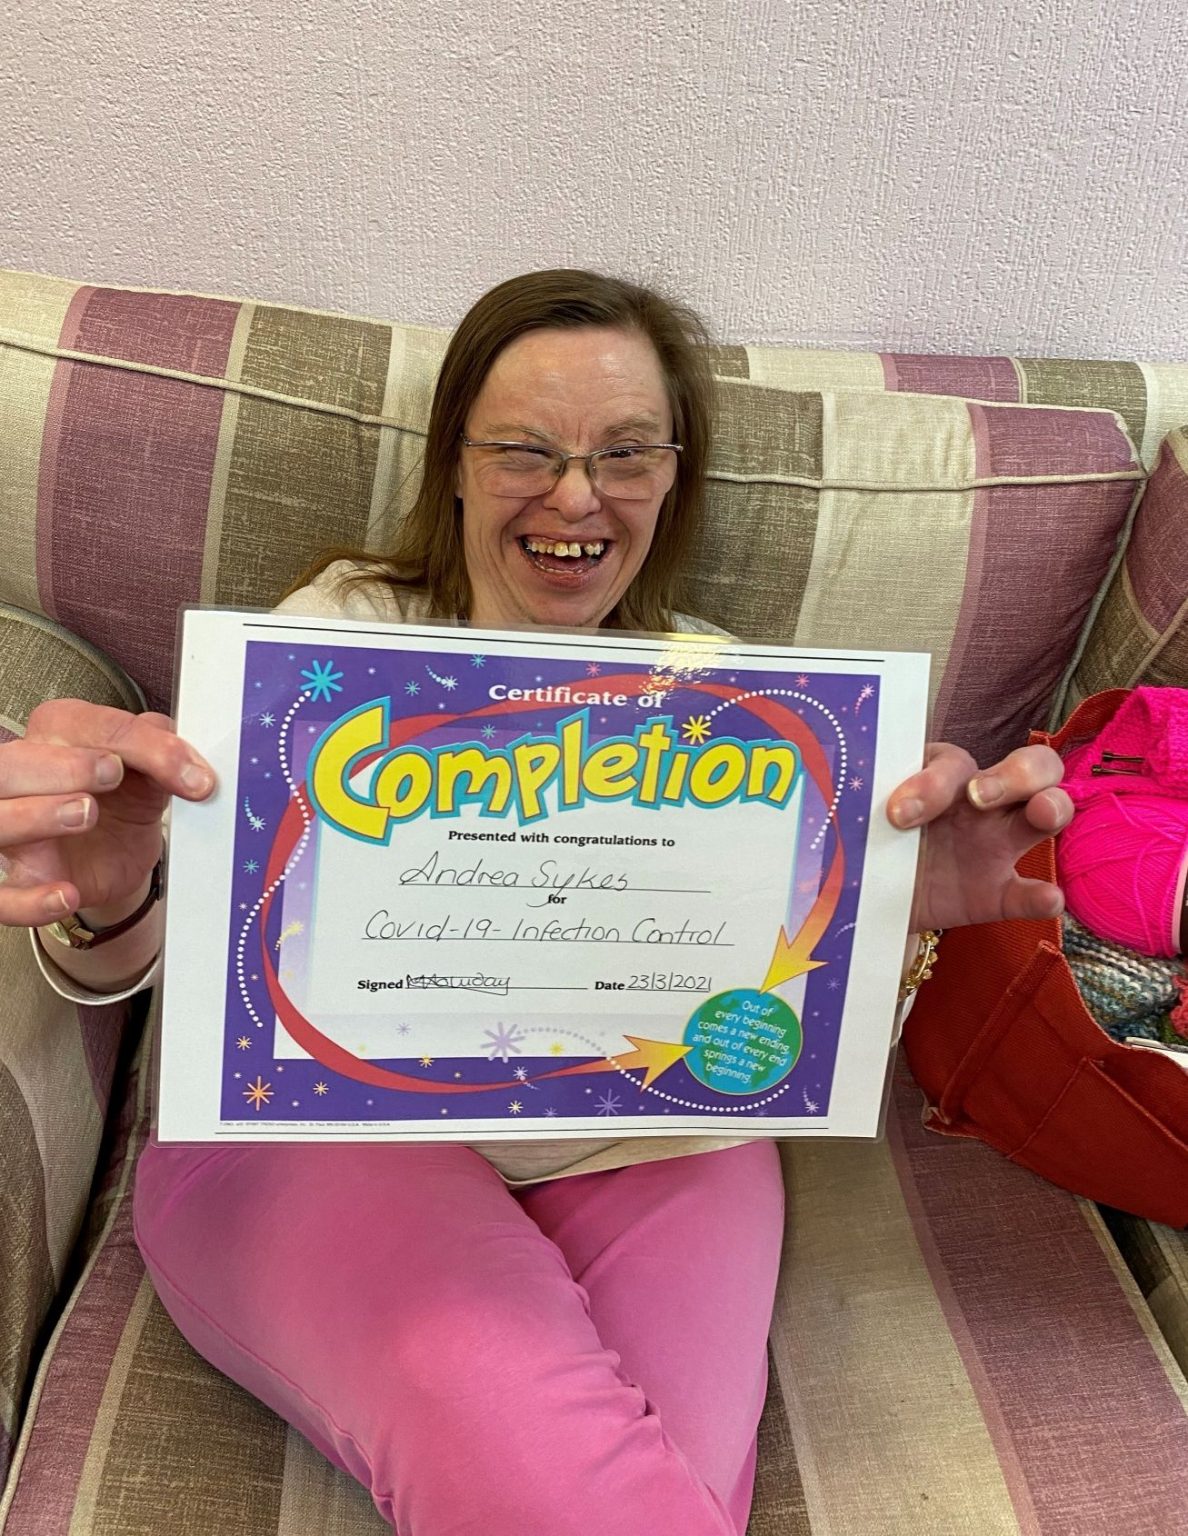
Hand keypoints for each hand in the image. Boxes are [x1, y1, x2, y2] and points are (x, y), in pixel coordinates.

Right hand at [0, 699, 215, 927]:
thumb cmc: (123, 802)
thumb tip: (186, 761)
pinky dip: (27, 901)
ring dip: (34, 816)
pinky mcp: (21, 880)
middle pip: (9, 766)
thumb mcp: (150, 772)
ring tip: (86, 816)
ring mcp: (13, 832)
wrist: (122, 855)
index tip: (177, 762)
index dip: (129, 740)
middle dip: (60, 767)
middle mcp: (20, 781)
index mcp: (55, 737)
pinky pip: (2, 897)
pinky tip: (67, 895)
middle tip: (114, 774)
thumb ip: (164, 753)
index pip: (74, 725)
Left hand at [887, 743, 1072, 931]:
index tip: (898, 812)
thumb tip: (879, 810)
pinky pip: (1029, 894)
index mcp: (946, 776)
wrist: (866, 894)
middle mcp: (982, 805)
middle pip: (1032, 767)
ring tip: (1042, 813)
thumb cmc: (872, 835)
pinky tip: (1048, 898)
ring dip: (1054, 806)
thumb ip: (874, 800)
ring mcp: (996, 847)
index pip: (957, 762)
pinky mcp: (997, 894)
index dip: (932, 782)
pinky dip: (1043, 896)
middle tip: (979, 797)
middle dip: (1018, 773)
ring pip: (1049, 812)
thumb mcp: (869, 811)